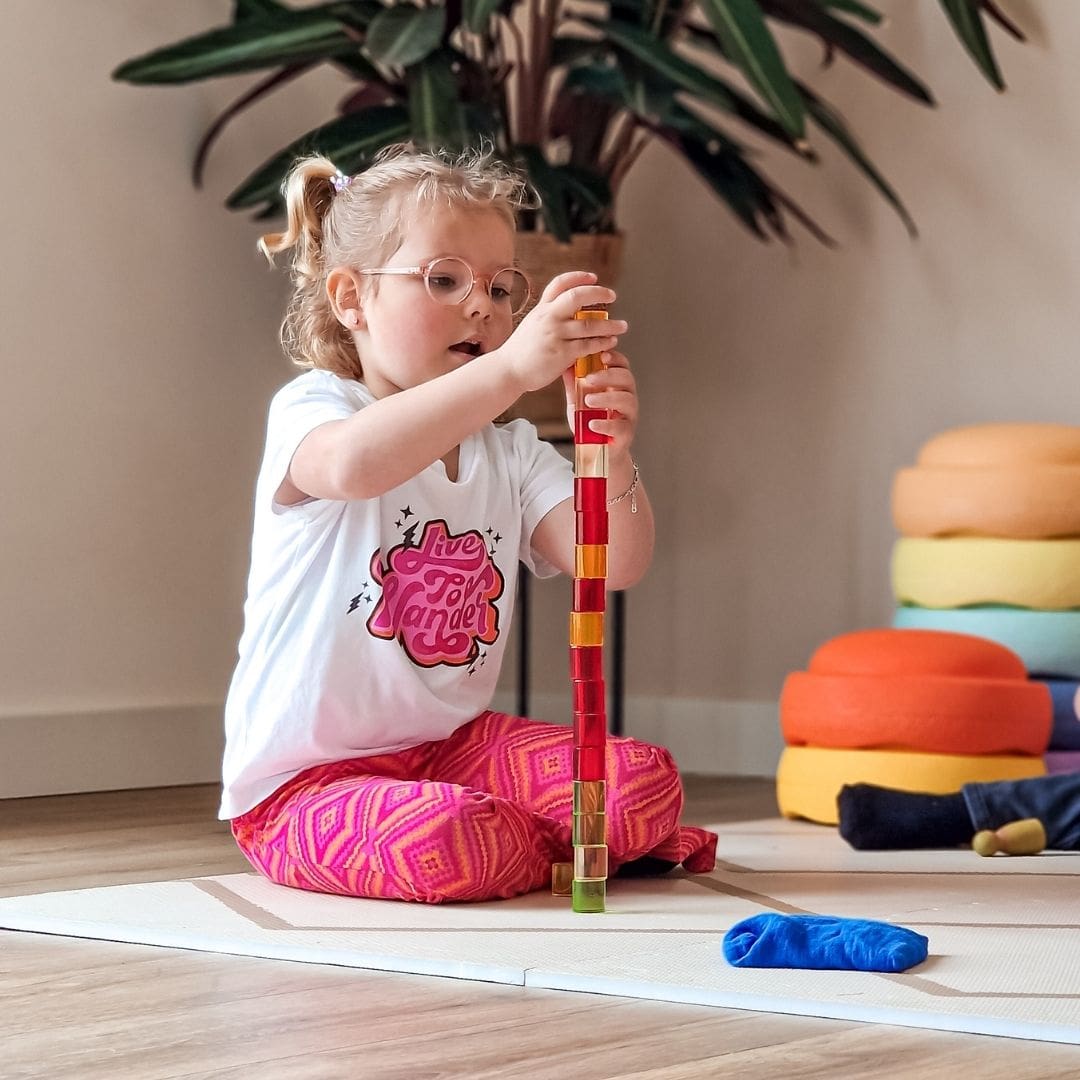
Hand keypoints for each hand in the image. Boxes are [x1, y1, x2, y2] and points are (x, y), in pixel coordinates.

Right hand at [496, 272, 627, 393]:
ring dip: (609, 325)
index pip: (560, 283)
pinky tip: (610, 342)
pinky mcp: (561, 353)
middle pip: (577, 297)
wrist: (508, 370)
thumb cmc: (521, 351)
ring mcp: (555, 335)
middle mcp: (548, 318)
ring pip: (589, 325)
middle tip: (612, 296)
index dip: (578, 277)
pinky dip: (602, 343)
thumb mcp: (532, 325)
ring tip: (622, 326)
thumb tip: (570, 312)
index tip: (594, 277)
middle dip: (598, 294)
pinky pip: (588, 345)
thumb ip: (549, 317)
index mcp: (542, 309)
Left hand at [561, 349, 638, 462]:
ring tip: (588, 400)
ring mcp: (629, 416)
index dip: (615, 358)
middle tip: (589, 378)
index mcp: (618, 386)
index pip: (622, 366)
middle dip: (608, 375)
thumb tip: (564, 364)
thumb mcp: (578, 402)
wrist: (596, 453)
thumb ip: (574, 385)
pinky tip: (592, 423)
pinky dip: (605, 424)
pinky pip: (620, 426)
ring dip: (607, 398)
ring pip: (626, 400)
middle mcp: (628, 398)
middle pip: (626, 379)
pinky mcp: (626, 434)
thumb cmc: (590, 424)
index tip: (602, 355)